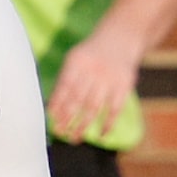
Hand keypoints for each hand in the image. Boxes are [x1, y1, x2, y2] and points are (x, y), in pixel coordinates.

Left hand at [46, 24, 140, 143]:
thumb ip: (64, 82)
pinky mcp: (124, 86)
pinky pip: (115, 108)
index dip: (58, 104)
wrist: (121, 39)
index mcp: (77, 63)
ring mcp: (110, 79)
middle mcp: (94, 70)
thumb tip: (53, 110)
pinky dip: (108, 123)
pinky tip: (101, 135)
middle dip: (67, 118)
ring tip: (75, 138)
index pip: (65, 86)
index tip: (52, 119)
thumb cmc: (90, 56)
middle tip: (60, 132)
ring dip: (83, 125)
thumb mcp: (74, 60)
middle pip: (78, 99)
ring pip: (94, 107)